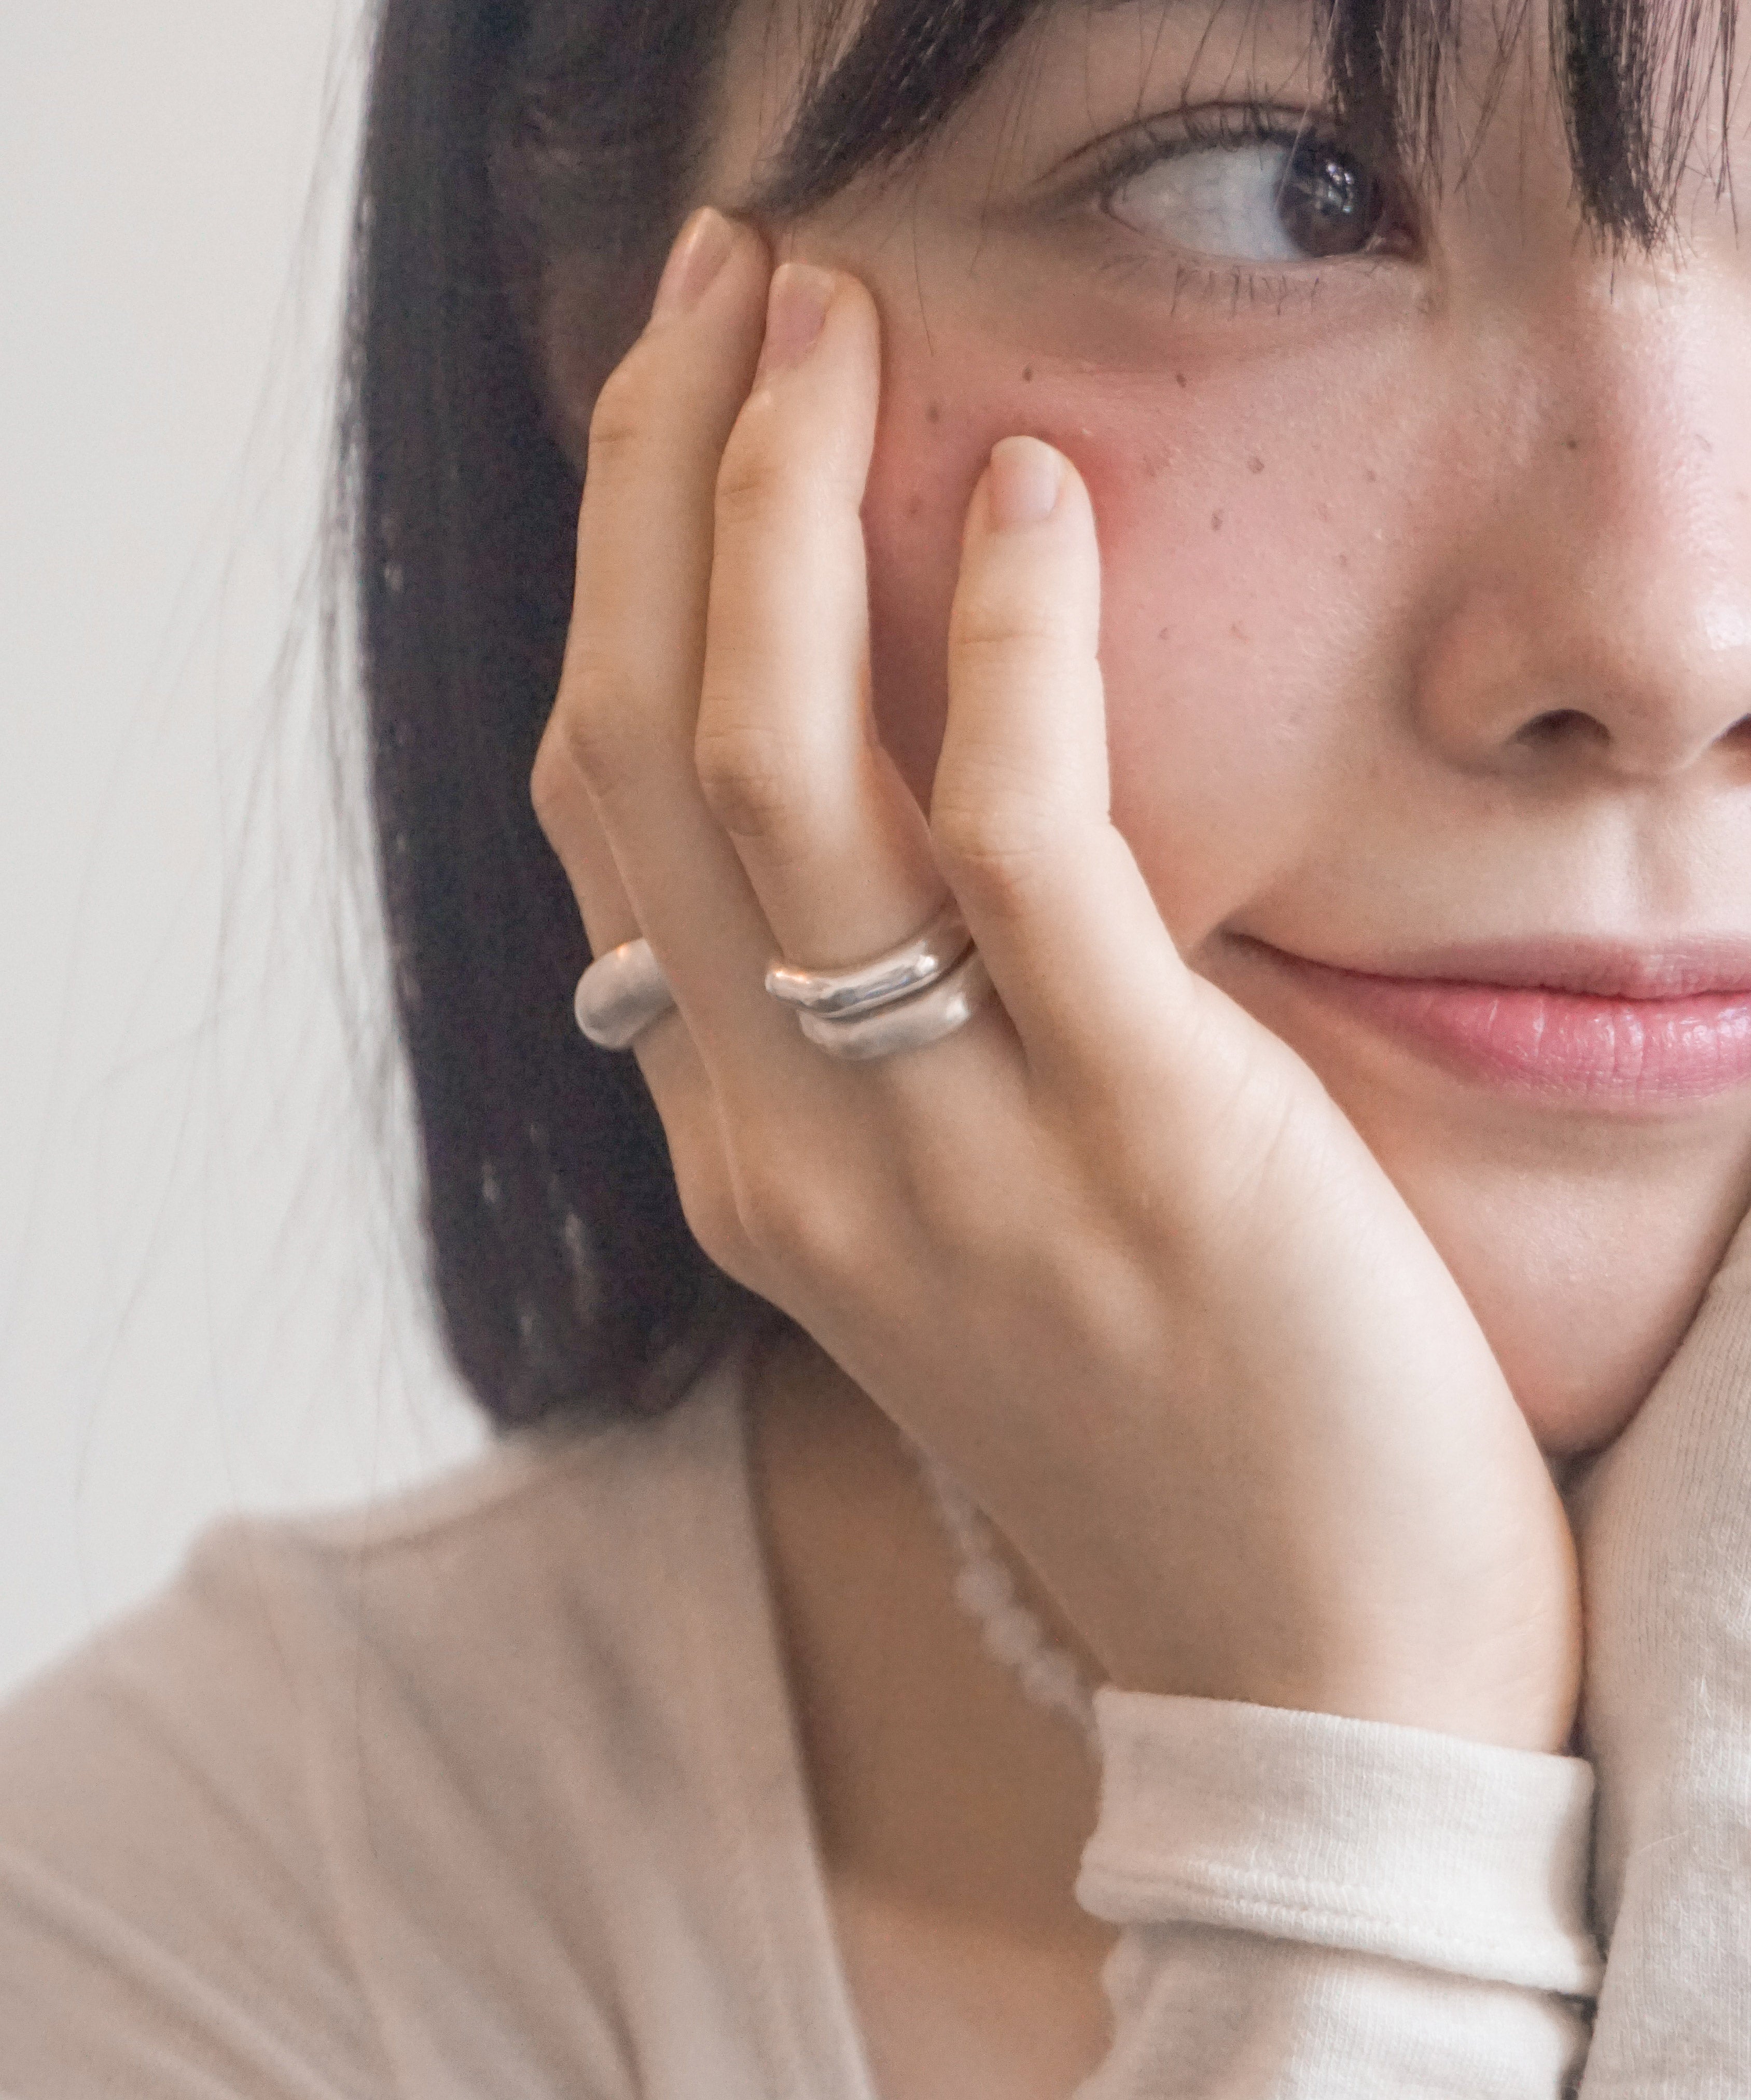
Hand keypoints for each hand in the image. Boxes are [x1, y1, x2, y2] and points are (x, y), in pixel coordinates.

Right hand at [532, 209, 1580, 1751]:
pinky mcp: (1134, 1142)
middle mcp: (791, 1151)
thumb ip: (872, 1054)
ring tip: (833, 319)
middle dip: (663, 482)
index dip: (621, 580)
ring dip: (781, 507)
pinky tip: (1034, 500)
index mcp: (745, 1164)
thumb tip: (859, 830)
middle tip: (731, 279)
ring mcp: (942, 1156)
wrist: (1310, 1664)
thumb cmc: (1165, 1431)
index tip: (683, 397)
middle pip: (646, 750)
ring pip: (777, 767)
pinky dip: (1005, 644)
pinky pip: (1016, 845)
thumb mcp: (962, 1233)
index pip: (608, 821)